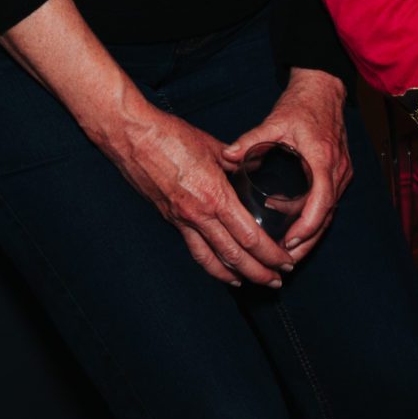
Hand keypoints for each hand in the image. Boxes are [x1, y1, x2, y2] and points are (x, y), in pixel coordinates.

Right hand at [98, 101, 295, 288]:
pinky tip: (223, 269)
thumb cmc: (171, 135)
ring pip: (213, 260)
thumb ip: (235, 161)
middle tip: (278, 279)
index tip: (285, 259)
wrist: (132, 137)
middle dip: (260, 272)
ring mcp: (182, 220)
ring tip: (254, 283)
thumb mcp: (212, 145)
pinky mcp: (170, 219)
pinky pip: (195, 250)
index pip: (250, 236)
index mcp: (215, 196)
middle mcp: (199, 215)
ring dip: (237, 275)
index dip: (270, 253)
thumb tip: (252, 166)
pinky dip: (212, 265)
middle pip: (235, 256)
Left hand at [220, 68, 352, 262]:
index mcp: (323, 159)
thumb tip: (227, 156)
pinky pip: (329, 202)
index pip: (321, 202)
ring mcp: (341, 172)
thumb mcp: (274, 121)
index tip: (289, 243)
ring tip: (288, 253)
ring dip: (311, 234)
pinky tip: (293, 226)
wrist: (323, 89)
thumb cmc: (300, 105)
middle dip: (308, 242)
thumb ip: (250, 140)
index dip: (307, 227)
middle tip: (285, 261)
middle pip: (326, 216)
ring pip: (329, 213)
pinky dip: (313, 217)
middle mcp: (337, 170)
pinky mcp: (339, 172)